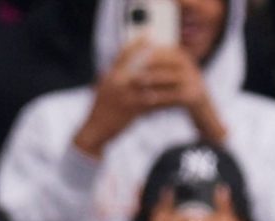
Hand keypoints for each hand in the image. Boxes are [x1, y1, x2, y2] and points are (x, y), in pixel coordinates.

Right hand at [75, 40, 220, 156]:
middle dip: (158, 59)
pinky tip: (176, 99)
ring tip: (180, 78)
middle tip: (172, 54)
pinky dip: (165, 100)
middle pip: (142, 65)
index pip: (123, 54)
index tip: (148, 35)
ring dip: (166, 81)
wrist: (94, 131)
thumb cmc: (100, 111)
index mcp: (110, 76)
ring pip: (152, 83)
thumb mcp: (103, 89)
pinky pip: (154, 102)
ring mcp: (124, 95)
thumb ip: (112, 76)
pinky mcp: (132, 110)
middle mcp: (116, 83)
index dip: (136, 43)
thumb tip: (121, 66)